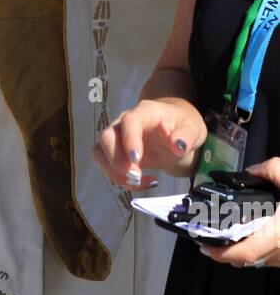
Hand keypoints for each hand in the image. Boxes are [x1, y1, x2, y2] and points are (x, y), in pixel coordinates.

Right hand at [92, 98, 207, 188]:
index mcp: (146, 112)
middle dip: (116, 160)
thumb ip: (186, 135)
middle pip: (107, 136)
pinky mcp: (115, 152)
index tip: (137, 160)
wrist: (176, 130)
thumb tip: (178, 146)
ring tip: (138, 183)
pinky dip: (119, 179)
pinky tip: (141, 183)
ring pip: (100, 152)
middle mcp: (125, 122)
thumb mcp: (193, 128)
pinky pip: (106, 165)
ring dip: (114, 173)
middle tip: (135, 177)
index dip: (129, 139)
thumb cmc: (183, 125)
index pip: (130, 121)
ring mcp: (117, 137)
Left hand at [198, 157, 279, 268]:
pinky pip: (267, 257)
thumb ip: (270, 170)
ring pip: (255, 260)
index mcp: (274, 236)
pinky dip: (256, 248)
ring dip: (240, 251)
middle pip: (244, 259)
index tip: (203, 247)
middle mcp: (277, 252)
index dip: (220, 253)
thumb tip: (251, 171)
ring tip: (225, 236)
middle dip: (225, 251)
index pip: (242, 253)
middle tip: (209, 239)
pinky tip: (252, 234)